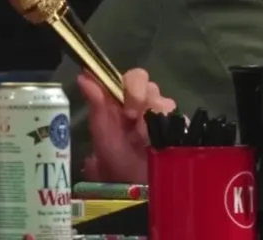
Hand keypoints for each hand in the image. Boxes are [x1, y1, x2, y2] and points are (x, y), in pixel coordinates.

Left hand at [79, 68, 175, 183]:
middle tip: (133, 119)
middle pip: (150, 85)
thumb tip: (83, 75)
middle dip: (141, 100)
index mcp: (124, 99)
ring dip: (152, 117)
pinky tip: (160, 142)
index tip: (125, 105)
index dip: (131, 86)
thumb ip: (95, 102)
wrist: (135, 187)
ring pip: (166, 101)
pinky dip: (169, 129)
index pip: (134, 77)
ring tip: (144, 139)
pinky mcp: (180, 129)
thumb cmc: (114, 158)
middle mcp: (145, 103)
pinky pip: (180, 119)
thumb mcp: (101, 131)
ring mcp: (163, 116)